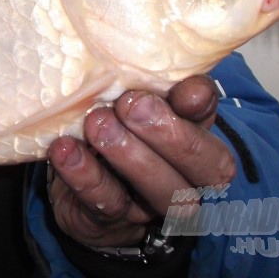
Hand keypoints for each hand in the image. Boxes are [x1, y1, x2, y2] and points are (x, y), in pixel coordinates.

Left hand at [45, 75, 233, 247]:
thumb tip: (151, 58)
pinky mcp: (112, 219)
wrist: (82, 182)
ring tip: (97, 124)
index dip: (203, 107)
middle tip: (131, 105)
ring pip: (161, 189)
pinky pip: (106, 202)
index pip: (212, 121)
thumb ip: (149, 83)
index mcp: (199, 139)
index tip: (188, 92)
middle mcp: (189, 177)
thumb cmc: (116, 126)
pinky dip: (85, 175)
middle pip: (203, 166)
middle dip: (168, 134)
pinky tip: (66, 150)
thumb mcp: (134, 100)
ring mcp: (153, 203)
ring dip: (129, 156)